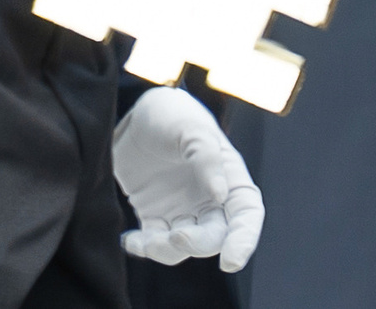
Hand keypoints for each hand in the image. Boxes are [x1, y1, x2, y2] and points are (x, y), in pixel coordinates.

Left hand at [113, 87, 264, 271]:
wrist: (135, 114)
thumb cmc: (171, 115)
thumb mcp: (191, 127)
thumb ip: (206, 157)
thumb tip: (220, 195)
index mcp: (229, 177)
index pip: (246, 215)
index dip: (244, 240)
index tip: (230, 261)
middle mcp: (210, 199)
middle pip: (215, 236)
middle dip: (199, 244)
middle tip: (177, 236)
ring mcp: (182, 210)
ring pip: (183, 246)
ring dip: (168, 250)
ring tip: (146, 241)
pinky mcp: (155, 216)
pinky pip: (153, 242)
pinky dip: (143, 247)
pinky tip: (129, 240)